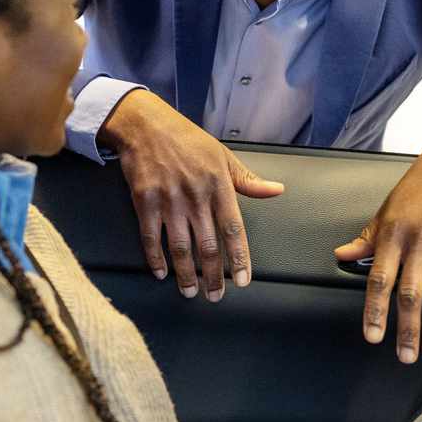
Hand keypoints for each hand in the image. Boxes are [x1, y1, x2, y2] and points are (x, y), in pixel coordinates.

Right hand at [98, 89, 284, 302]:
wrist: (146, 125)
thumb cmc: (187, 140)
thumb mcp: (223, 156)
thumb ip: (248, 180)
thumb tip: (276, 190)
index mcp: (218, 186)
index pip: (233, 230)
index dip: (239, 258)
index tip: (243, 281)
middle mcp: (195, 196)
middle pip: (208, 246)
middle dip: (213, 276)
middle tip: (216, 296)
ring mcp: (169, 200)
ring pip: (181, 247)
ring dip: (186, 274)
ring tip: (191, 292)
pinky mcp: (144, 202)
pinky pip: (151, 237)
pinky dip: (156, 259)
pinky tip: (162, 273)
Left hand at [332, 121, 421, 363]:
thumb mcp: (389, 206)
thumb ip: (368, 237)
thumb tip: (343, 254)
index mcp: (394, 233)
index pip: (379, 279)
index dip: (375, 310)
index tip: (373, 335)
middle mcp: (419, 240)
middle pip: (410, 292)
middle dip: (406, 329)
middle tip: (406, 355)